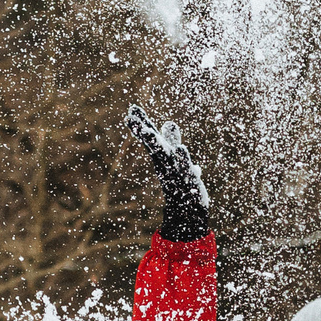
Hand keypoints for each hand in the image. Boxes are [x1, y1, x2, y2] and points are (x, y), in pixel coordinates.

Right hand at [125, 104, 210, 243]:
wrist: (188, 211)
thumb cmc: (182, 182)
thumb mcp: (177, 158)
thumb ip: (172, 140)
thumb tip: (168, 123)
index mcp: (162, 157)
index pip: (151, 138)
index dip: (142, 124)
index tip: (132, 109)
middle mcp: (165, 164)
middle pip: (153, 146)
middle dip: (143, 132)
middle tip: (131, 118)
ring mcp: (175, 173)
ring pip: (165, 157)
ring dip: (157, 144)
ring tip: (148, 131)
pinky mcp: (188, 181)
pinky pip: (185, 170)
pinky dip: (183, 160)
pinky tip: (181, 148)